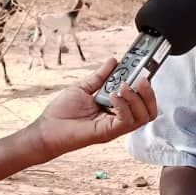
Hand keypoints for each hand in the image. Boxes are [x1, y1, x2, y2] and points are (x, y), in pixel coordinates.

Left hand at [30, 57, 157, 159]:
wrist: (47, 129)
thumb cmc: (61, 113)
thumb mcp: (83, 87)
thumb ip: (100, 76)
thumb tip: (114, 62)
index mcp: (114, 109)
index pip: (140, 100)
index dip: (146, 86)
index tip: (144, 69)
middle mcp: (118, 119)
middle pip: (148, 111)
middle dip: (148, 93)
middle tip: (141, 78)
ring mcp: (114, 127)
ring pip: (142, 116)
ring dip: (137, 98)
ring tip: (124, 85)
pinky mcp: (108, 132)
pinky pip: (126, 120)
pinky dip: (123, 105)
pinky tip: (113, 95)